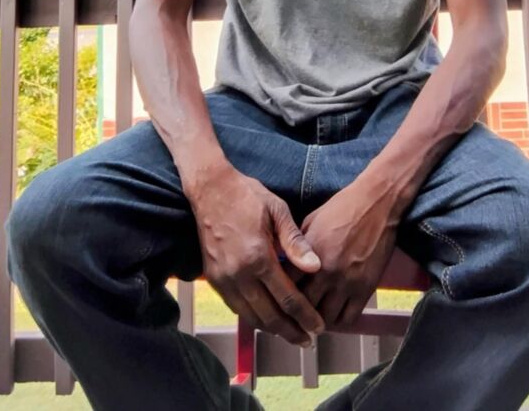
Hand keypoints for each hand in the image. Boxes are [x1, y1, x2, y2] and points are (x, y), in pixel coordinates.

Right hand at [185, 161, 324, 345]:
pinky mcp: (214, 279)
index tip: (318, 327)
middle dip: (291, 331)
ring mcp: (224, 279)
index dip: (304, 316)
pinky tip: (266, 319)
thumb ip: (296, 242)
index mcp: (258, 257)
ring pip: (251, 317)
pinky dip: (253, 318)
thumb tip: (316, 267)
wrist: (210, 189)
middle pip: (269, 315)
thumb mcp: (277, 211)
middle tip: (308, 340)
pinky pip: (236, 308)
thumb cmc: (248, 196)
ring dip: (272, 329)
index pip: (287, 298)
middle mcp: (239, 274)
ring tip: (291, 334)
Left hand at [286, 179, 398, 329]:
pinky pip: (349, 318)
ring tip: (314, 317)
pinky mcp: (366, 288)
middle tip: (294, 315)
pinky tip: (336, 314)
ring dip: (318, 320)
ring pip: (325, 319)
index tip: (279, 297)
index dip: (280, 293)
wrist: (376, 203)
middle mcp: (326, 272)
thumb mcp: (311, 221)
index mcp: (309, 253)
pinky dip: (340, 320)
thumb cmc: (343, 207)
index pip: (286, 285)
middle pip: (303, 307)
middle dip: (296, 312)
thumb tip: (285, 262)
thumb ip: (297, 245)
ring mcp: (347, 282)